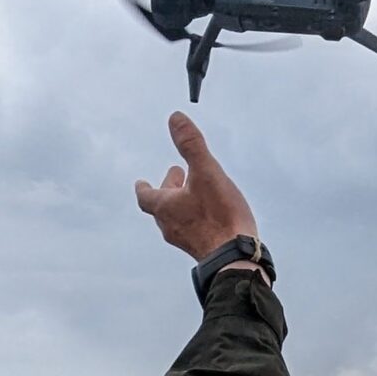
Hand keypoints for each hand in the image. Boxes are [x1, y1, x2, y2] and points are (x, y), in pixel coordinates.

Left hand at [134, 111, 259, 261]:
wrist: (236, 257)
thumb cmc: (219, 216)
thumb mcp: (206, 172)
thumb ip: (191, 145)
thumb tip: (175, 118)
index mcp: (165, 207)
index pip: (146, 196)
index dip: (144, 187)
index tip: (141, 182)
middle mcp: (170, 226)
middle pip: (161, 207)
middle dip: (167, 190)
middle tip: (175, 177)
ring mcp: (185, 240)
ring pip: (176, 219)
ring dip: (181, 203)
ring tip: (193, 193)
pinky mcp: (202, 249)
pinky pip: (192, 230)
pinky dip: (194, 217)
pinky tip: (209, 214)